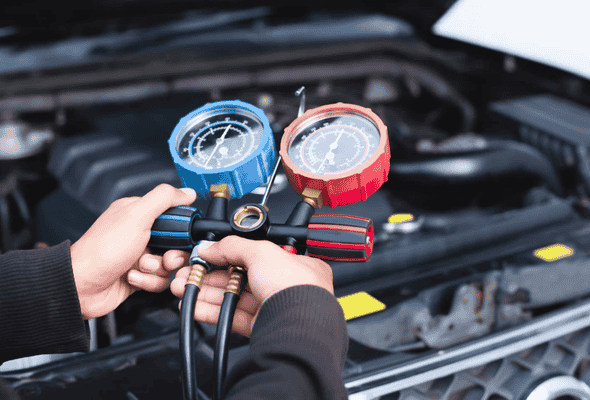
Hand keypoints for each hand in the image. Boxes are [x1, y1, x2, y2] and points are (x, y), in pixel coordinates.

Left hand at [70, 184, 196, 318]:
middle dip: (172, 254)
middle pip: (176, 244)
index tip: (179, 237)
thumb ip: (164, 199)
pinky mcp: (139, 276)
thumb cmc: (102, 250)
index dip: (181, 229)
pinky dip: (148, 281)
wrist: (81, 286)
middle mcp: (140, 233)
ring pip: (169, 265)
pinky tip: (132, 277)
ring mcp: (139, 256)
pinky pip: (159, 280)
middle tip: (163, 257)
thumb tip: (186, 191)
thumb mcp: (137, 216)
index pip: (174, 216)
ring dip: (157, 269)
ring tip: (140, 267)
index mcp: (138, 213)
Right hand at [167, 236, 333, 336]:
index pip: (255, 255)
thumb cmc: (295, 287)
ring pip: (234, 298)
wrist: (298, 326)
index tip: (207, 255)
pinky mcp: (261, 328)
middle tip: (189, 273)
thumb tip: (210, 246)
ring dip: (206, 292)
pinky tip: (195, 306)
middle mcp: (286, 286)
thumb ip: (232, 246)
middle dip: (210, 275)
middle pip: (240, 277)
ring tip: (183, 288)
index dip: (228, 254)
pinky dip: (211, 312)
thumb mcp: (261, 252)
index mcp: (294, 264)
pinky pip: (232, 318)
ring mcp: (273, 308)